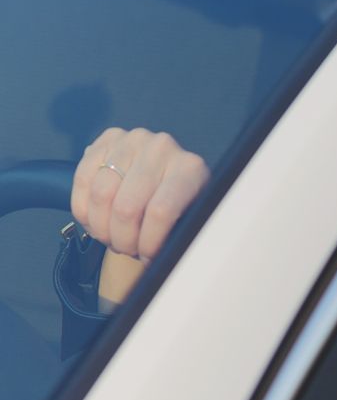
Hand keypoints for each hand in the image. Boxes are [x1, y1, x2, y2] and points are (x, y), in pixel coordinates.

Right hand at [71, 127, 209, 262]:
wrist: (165, 174)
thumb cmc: (178, 204)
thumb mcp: (189, 218)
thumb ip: (178, 233)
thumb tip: (162, 260)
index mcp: (190, 169)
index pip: (160, 212)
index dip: (147, 242)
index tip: (146, 256)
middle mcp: (162, 148)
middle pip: (126, 207)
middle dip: (121, 239)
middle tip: (127, 249)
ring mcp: (133, 140)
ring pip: (100, 195)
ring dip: (100, 227)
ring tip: (112, 237)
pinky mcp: (107, 139)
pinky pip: (82, 180)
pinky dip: (83, 209)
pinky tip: (95, 221)